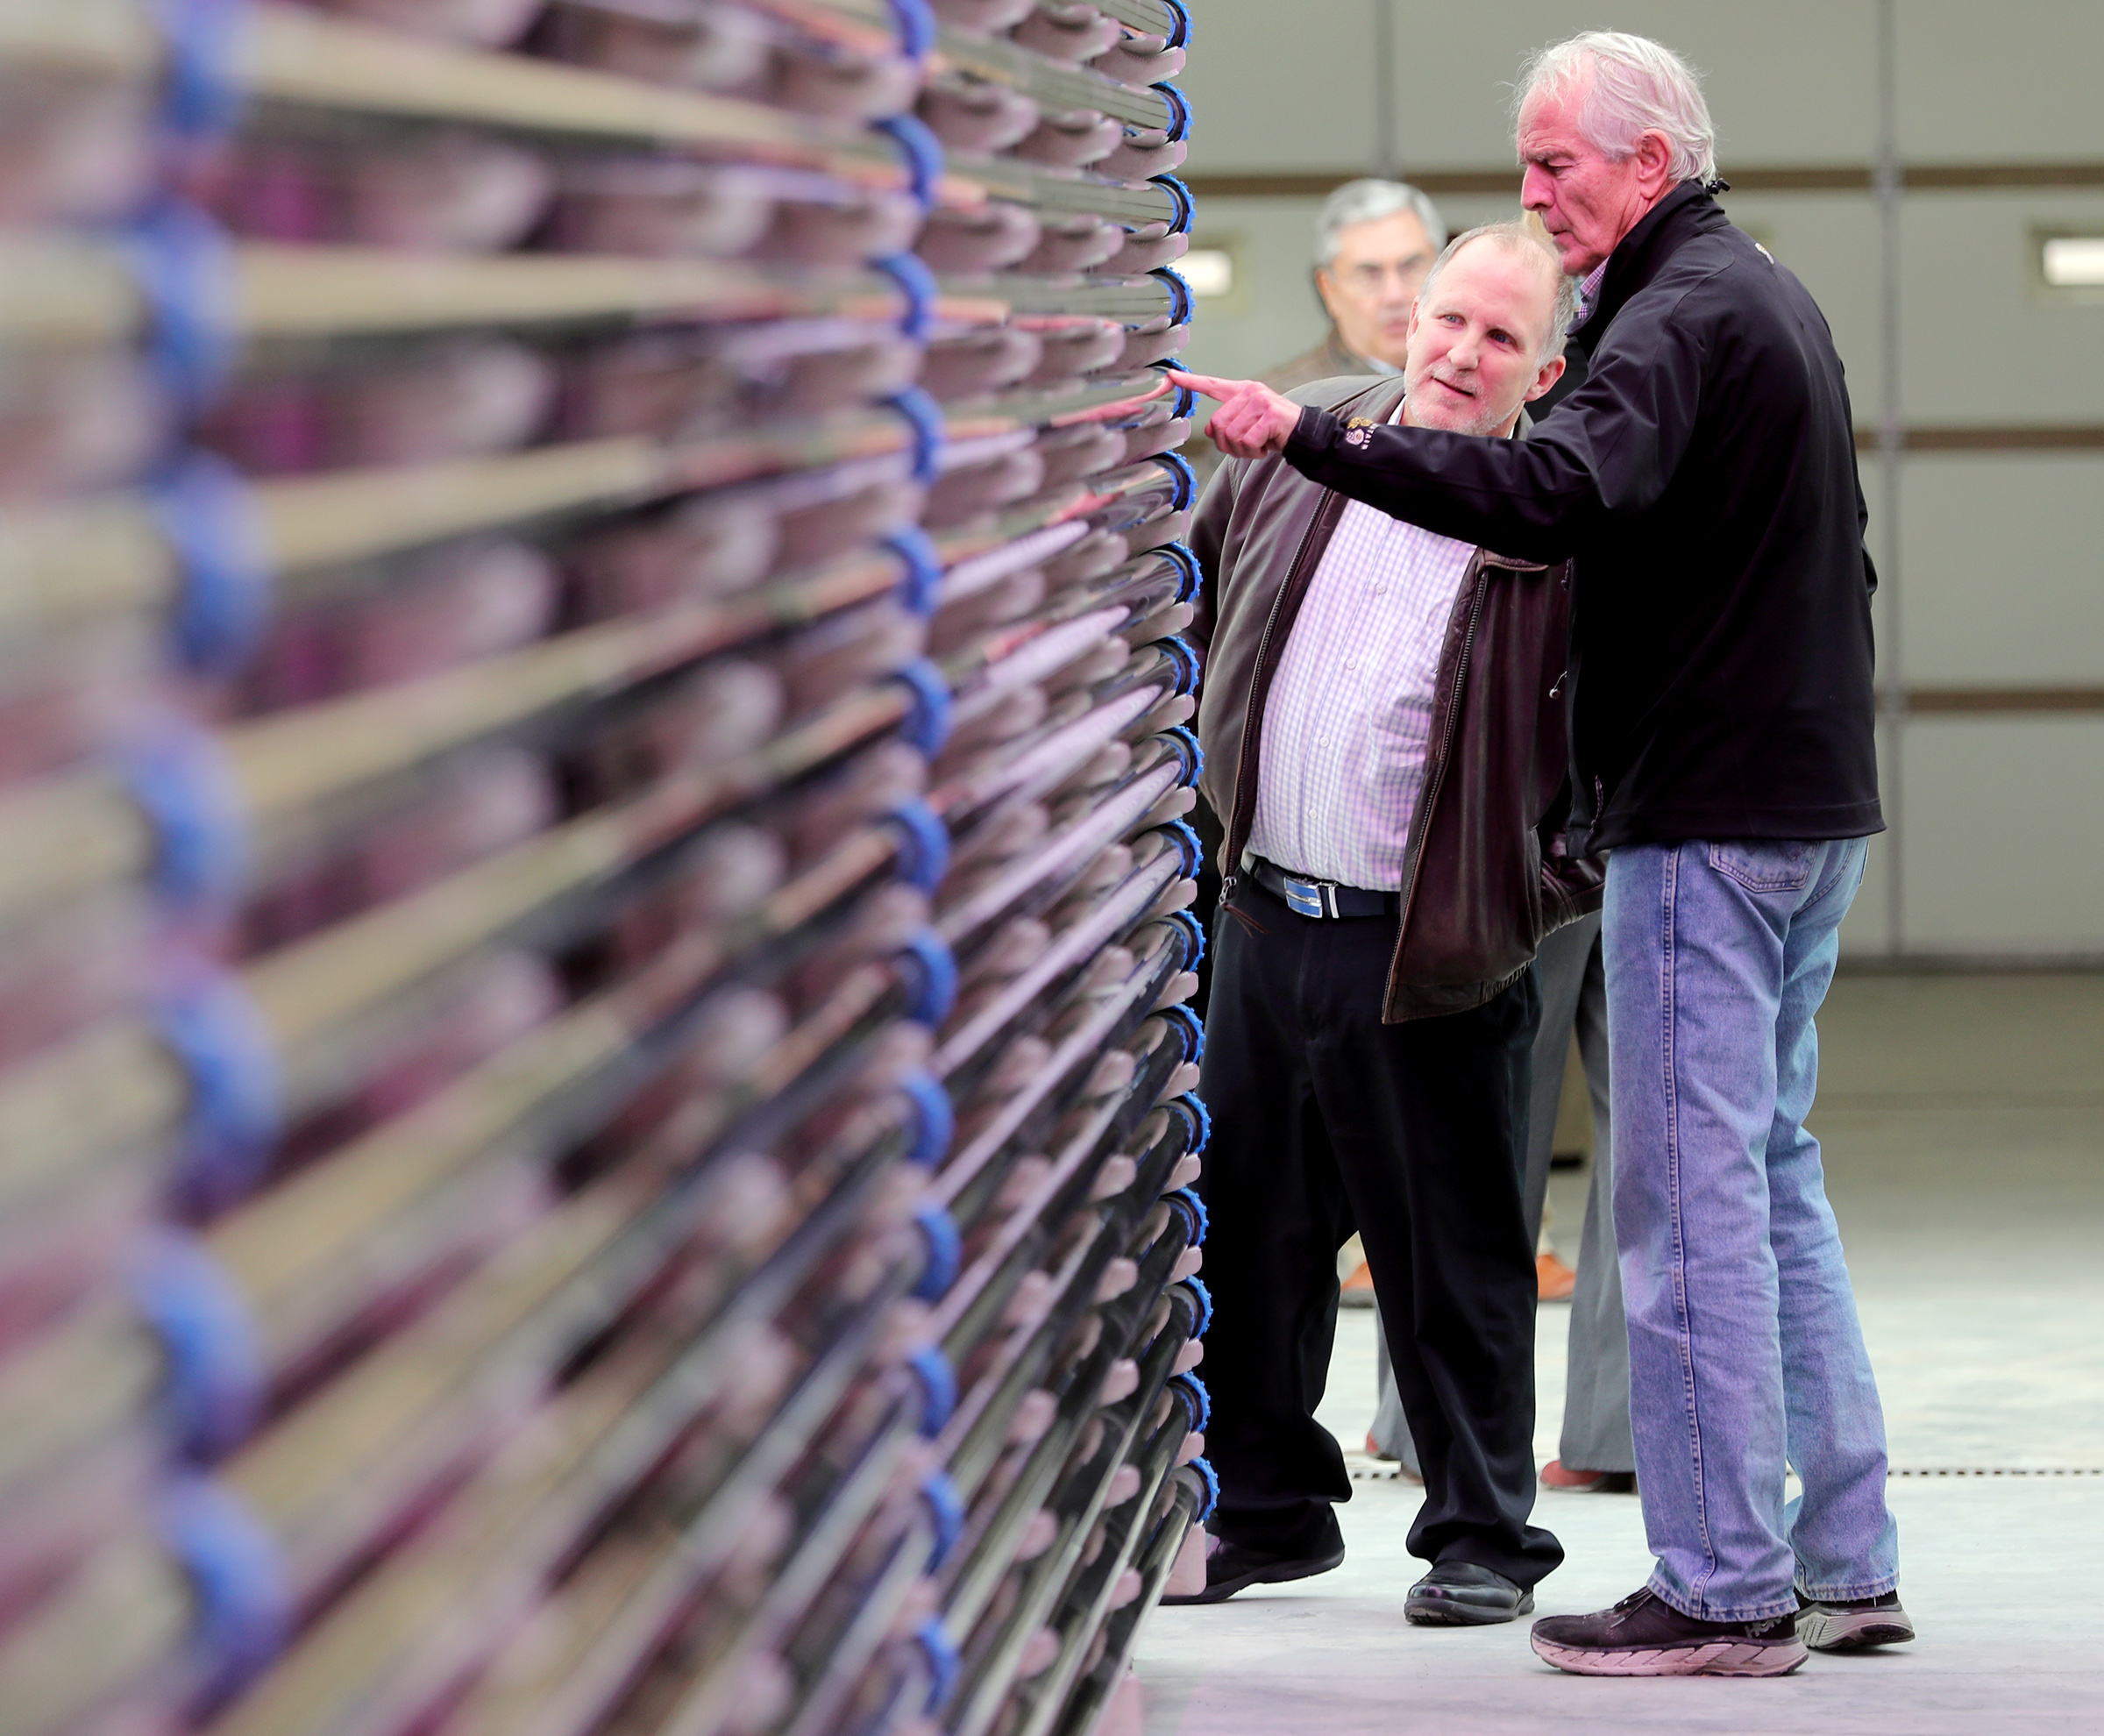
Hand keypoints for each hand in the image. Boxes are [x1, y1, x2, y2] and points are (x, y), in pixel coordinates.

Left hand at [1168, 371, 1301, 459]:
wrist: (1302, 434)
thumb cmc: (1273, 430)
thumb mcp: (1247, 425)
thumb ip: (1227, 424)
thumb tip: (1209, 430)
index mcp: (1242, 391)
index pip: (1211, 385)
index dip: (1190, 382)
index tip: (1171, 375)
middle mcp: (1249, 392)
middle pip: (1217, 424)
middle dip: (1228, 444)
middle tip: (1246, 446)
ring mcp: (1260, 401)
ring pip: (1231, 435)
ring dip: (1243, 450)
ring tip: (1257, 445)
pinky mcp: (1269, 415)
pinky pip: (1247, 441)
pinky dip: (1254, 451)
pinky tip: (1265, 446)